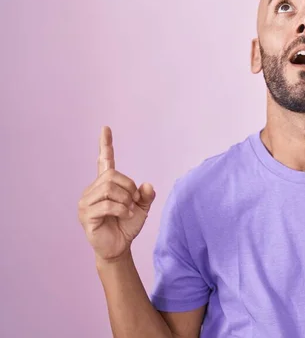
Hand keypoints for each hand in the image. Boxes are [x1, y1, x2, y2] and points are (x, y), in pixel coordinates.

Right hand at [78, 126, 155, 261]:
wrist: (119, 247)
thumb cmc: (127, 226)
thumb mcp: (142, 208)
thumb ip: (146, 195)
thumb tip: (147, 184)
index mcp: (105, 185)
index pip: (104, 161)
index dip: (105, 145)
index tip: (106, 128)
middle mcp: (92, 190)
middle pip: (111, 176)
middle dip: (128, 187)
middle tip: (133, 202)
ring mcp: (86, 202)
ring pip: (109, 189)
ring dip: (125, 200)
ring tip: (129, 210)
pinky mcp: (86, 215)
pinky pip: (106, 205)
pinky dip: (121, 209)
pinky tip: (126, 215)